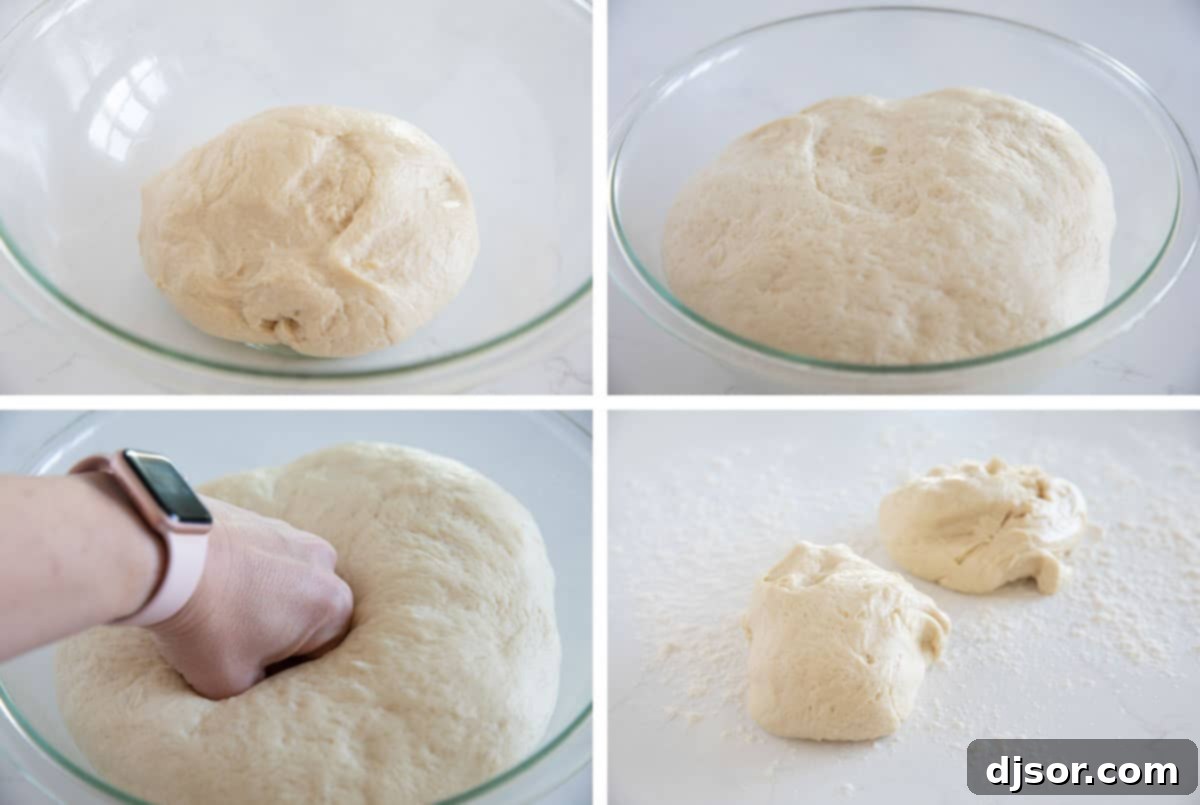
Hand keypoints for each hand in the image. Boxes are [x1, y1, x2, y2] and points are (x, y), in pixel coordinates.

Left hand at [147, 498, 353, 699]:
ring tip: (221, 612)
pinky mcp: (261, 517)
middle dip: (279, 628)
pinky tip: (210, 587)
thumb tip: (255, 674)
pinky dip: (244, 571)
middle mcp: (323, 564)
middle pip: (308, 610)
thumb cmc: (206, 624)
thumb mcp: (230, 684)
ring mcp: (293, 533)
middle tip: (237, 645)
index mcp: (332, 606)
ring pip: (286, 579)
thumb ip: (258, 685)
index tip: (255, 673)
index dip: (288, 670)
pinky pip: (261, 554)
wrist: (166, 559)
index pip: (323, 652)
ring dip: (263, 597)